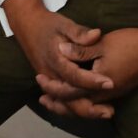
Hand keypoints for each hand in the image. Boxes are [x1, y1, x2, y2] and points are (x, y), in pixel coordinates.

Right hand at [2, 0, 114, 115]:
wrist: (27, 26)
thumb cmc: (48, 24)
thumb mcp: (64, 24)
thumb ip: (79, 32)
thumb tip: (97, 35)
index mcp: (56, 59)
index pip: (75, 76)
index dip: (93, 81)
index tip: (110, 83)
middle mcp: (51, 74)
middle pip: (70, 97)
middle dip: (90, 107)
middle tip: (110, 111)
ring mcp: (48, 81)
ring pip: (65, 103)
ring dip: (84, 111)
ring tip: (104, 113)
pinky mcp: (49, 83)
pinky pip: (61, 100)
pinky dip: (74, 108)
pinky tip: (90, 111)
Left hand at [36, 22, 137, 118]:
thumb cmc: (130, 44)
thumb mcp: (102, 44)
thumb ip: (80, 50)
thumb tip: (60, 50)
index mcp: (97, 84)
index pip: (68, 91)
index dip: (52, 87)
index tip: (39, 79)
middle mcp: (105, 94)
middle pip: (76, 105)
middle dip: (58, 103)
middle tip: (43, 100)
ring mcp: (114, 93)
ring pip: (86, 105)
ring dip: (70, 103)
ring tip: (56, 101)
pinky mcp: (120, 89)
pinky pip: (96, 101)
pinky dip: (83, 100)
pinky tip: (81, 93)